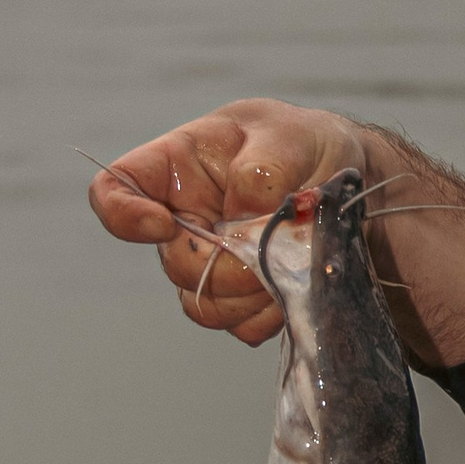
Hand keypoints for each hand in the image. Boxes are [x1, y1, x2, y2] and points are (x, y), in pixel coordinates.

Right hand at [88, 98, 464, 363]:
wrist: (352, 188)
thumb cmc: (311, 147)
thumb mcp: (291, 137)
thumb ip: (261, 170)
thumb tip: (241, 214)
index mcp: (177, 169)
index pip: (112, 192)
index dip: (124, 216)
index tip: (165, 224)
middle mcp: (183, 220)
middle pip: (173, 264)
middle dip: (228, 261)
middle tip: (276, 238)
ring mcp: (210, 265)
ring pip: (203, 305)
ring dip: (254, 292)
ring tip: (296, 259)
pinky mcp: (240, 300)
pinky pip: (239, 327)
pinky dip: (272, 313)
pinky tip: (299, 284)